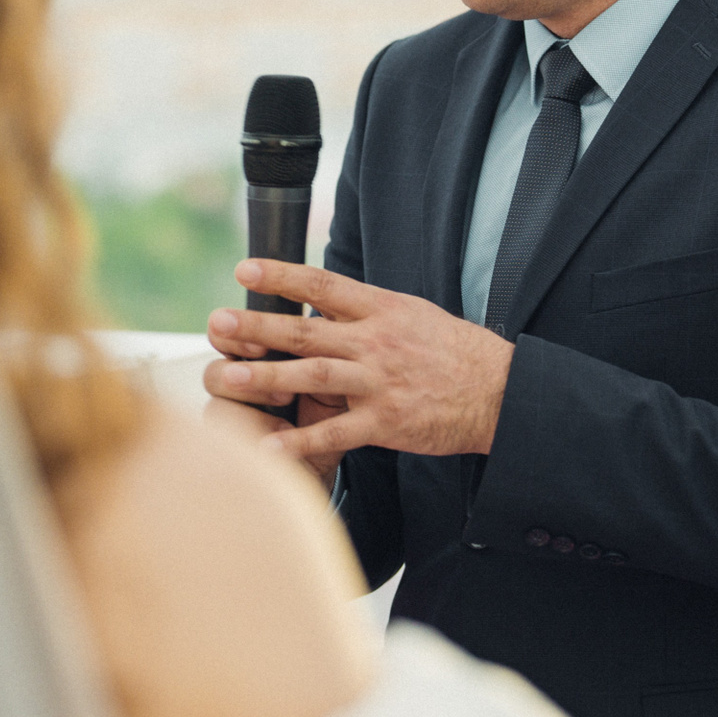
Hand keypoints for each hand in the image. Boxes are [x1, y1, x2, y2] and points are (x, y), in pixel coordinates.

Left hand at [203, 259, 513, 469]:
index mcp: (383, 310)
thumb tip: (324, 297)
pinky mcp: (385, 423)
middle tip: (218, 323)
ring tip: (226, 377)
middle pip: (307, 333)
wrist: (498, 392)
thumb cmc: (454, 351)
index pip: (324, 286)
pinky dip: (298, 442)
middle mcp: (376, 342)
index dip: (282, 275)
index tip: (244, 268)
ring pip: (312, 378)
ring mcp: (379, 383)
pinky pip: (334, 434)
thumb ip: (367, 308)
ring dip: (265, 378)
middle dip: (258, 327)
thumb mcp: (413, 313)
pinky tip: (266, 448)